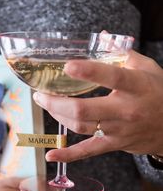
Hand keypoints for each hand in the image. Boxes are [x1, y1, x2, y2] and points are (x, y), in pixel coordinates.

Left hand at [33, 50, 162, 161]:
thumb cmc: (160, 93)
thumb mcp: (147, 69)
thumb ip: (123, 52)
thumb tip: (102, 35)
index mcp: (136, 85)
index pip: (111, 76)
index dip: (88, 71)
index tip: (67, 66)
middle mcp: (125, 110)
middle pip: (84, 109)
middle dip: (56, 101)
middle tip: (41, 94)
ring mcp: (118, 130)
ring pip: (81, 126)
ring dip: (58, 115)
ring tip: (46, 104)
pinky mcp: (114, 144)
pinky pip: (88, 152)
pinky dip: (68, 155)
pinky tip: (51, 155)